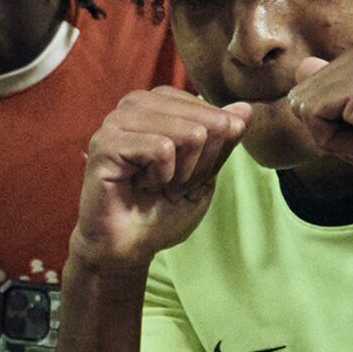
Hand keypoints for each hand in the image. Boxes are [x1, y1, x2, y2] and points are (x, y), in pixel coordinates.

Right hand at [71, 88, 252, 271]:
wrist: (127, 248)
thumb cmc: (161, 211)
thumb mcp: (205, 176)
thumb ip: (224, 141)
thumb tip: (247, 108)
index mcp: (158, 103)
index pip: (211, 112)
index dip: (208, 153)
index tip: (182, 176)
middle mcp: (136, 103)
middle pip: (204, 122)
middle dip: (197, 165)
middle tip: (168, 185)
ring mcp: (118, 120)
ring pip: (187, 133)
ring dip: (180, 172)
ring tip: (154, 185)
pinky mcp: (105, 142)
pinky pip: (162, 149)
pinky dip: (161, 177)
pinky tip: (140, 185)